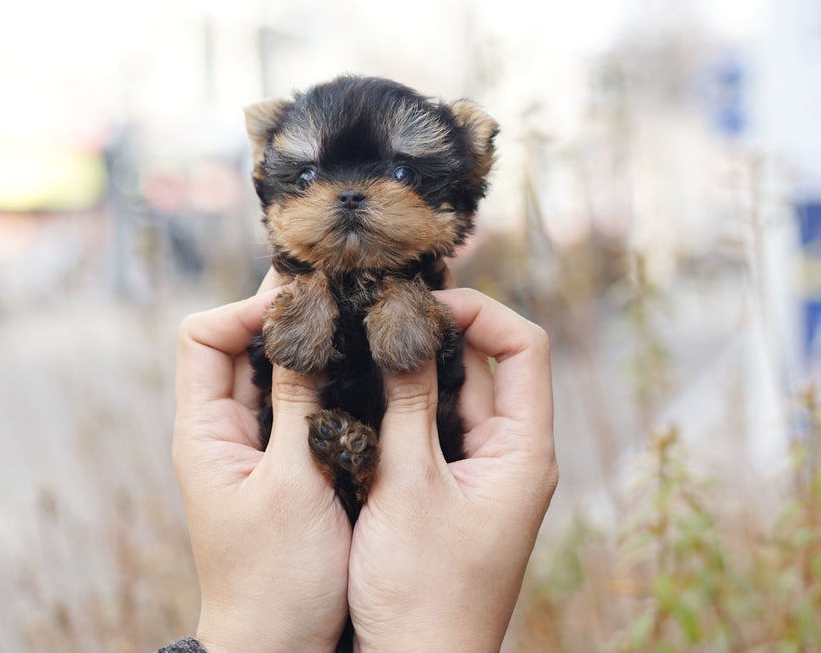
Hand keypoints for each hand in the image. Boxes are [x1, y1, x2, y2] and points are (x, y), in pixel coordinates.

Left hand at [172, 282, 351, 652]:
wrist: (281, 649)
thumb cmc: (278, 581)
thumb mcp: (294, 483)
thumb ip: (298, 400)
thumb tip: (303, 320)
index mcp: (205, 431)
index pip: (202, 335)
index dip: (246, 309)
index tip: (303, 305)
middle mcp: (223, 428)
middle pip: (239, 343)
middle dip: (285, 313)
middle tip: (341, 291)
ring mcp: (254, 443)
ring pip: (272, 368)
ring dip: (309, 342)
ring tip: (357, 317)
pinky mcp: (284, 459)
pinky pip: (297, 399)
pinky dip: (324, 375)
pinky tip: (363, 365)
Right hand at [347, 288, 557, 652]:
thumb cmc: (421, 593)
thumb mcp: (406, 486)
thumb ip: (407, 402)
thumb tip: (403, 323)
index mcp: (524, 451)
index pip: (526, 347)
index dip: (481, 311)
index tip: (423, 303)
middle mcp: (513, 454)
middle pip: (493, 361)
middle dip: (443, 327)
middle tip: (386, 310)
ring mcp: (484, 470)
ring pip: (461, 391)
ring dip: (422, 360)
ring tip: (371, 336)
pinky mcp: (454, 486)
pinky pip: (439, 422)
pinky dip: (409, 396)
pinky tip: (368, 383)